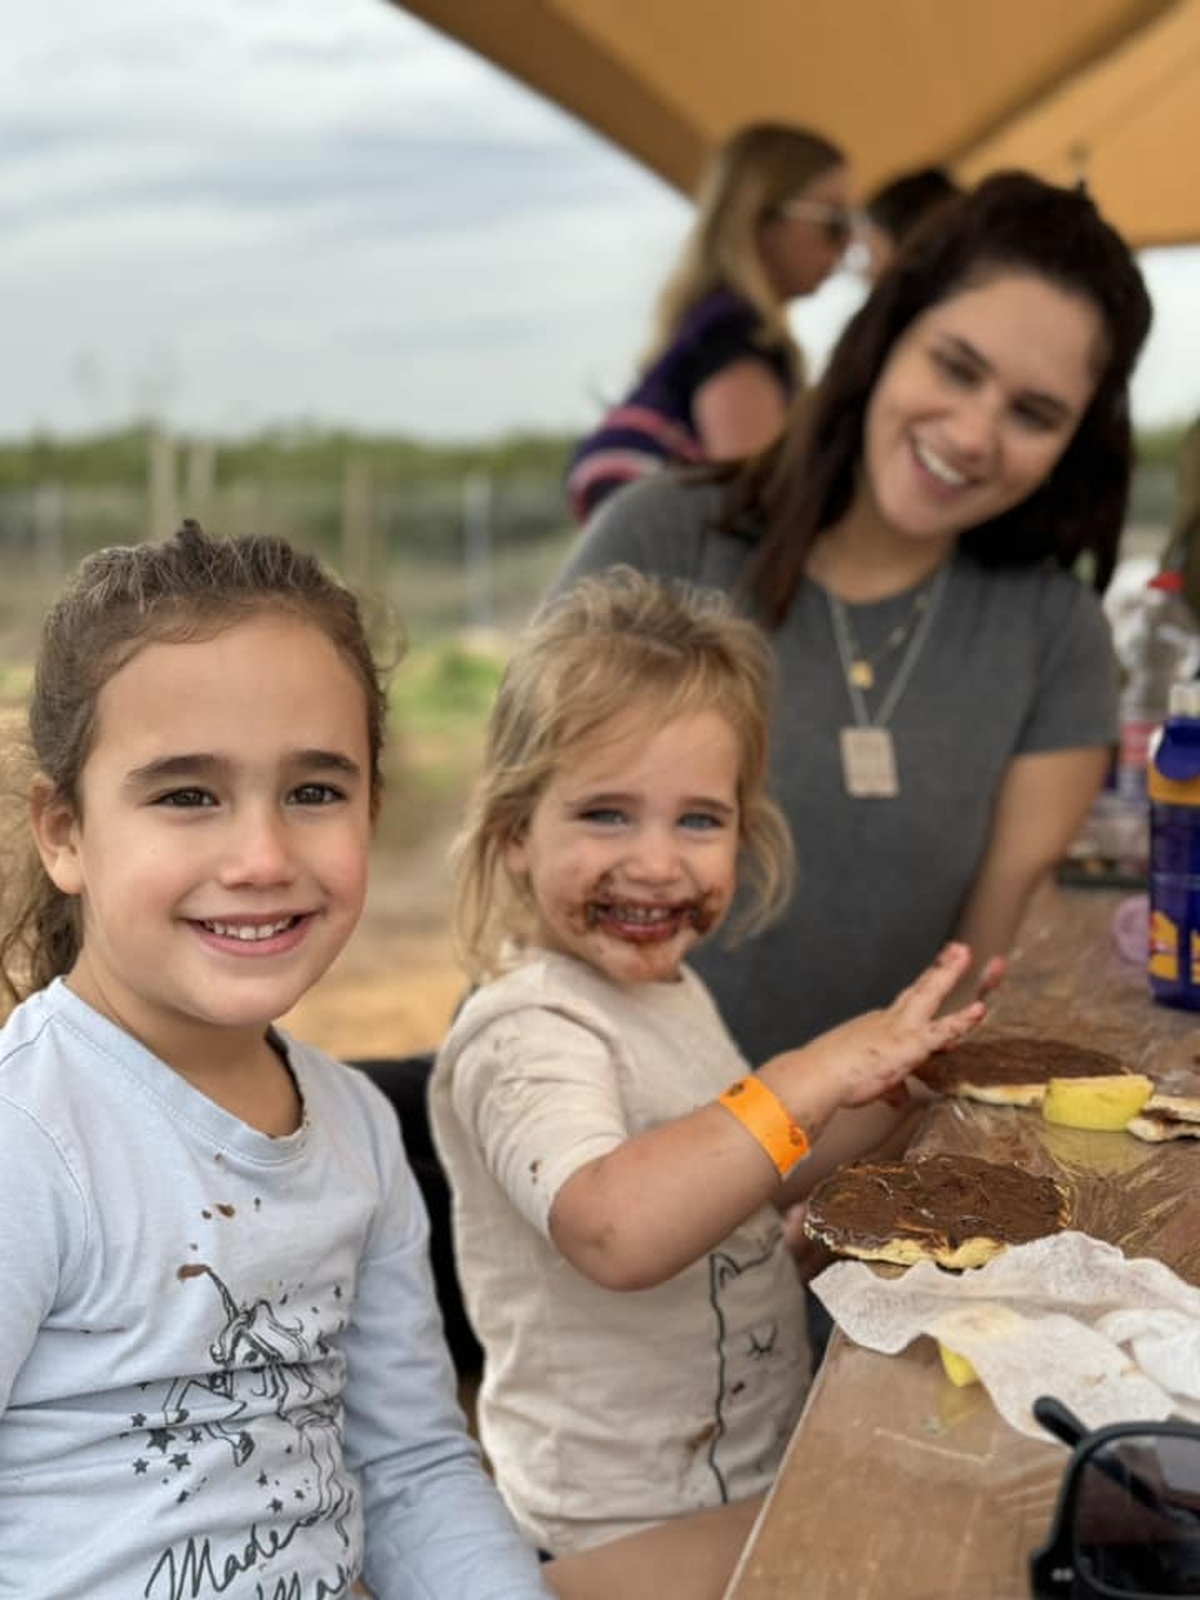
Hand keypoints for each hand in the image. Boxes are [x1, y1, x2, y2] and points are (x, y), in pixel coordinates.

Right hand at [766, 943, 990, 1120]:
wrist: (819, 1076)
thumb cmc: (834, 1079)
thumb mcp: (867, 1081)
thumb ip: (890, 1088)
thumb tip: (899, 1100)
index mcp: (878, 1026)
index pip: (908, 1008)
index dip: (925, 994)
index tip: (936, 979)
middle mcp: (889, 1020)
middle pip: (920, 989)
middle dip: (940, 968)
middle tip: (957, 948)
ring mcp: (901, 1029)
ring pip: (931, 995)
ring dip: (949, 973)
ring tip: (964, 952)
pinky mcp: (911, 1044)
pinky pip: (943, 1030)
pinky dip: (962, 1020)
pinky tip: (980, 1010)